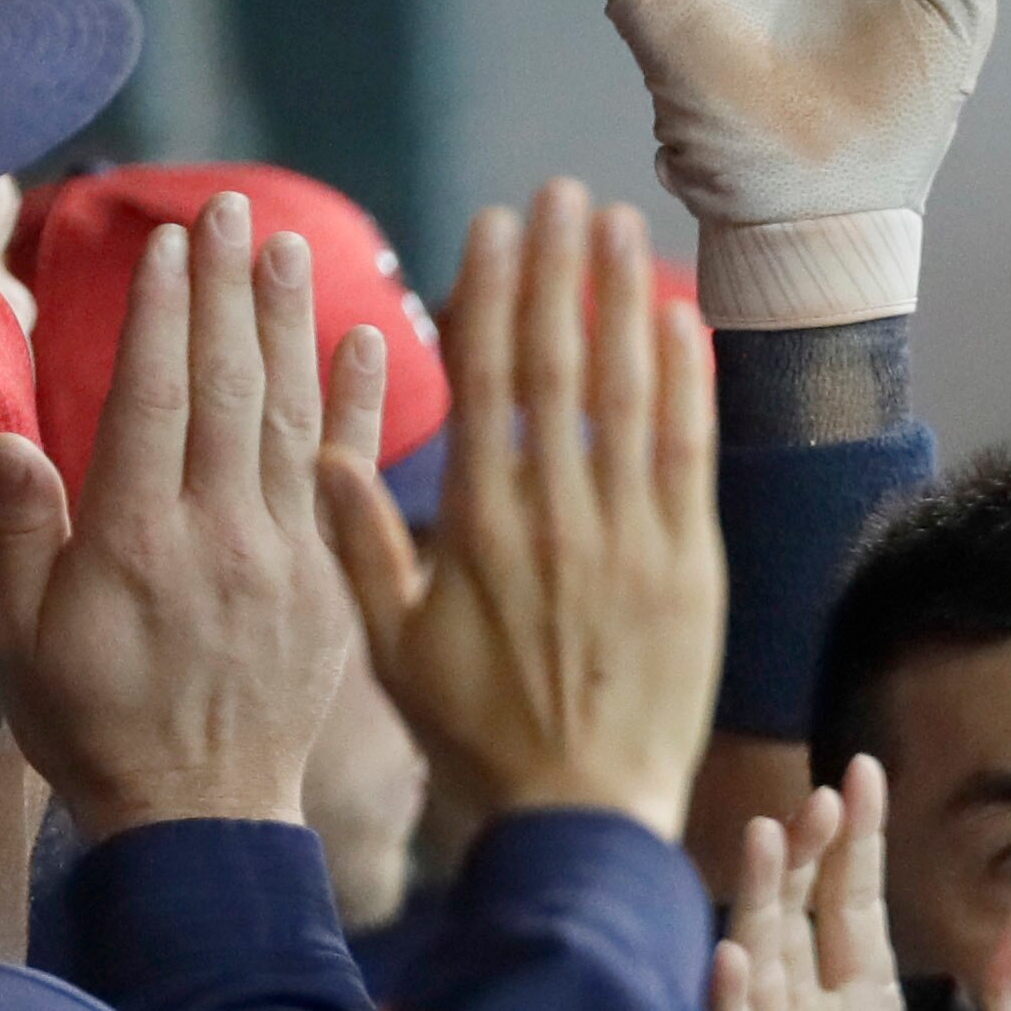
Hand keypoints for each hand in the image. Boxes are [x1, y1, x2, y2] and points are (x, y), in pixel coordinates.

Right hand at [0, 192, 390, 844]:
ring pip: (291, 417)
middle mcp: (219, 537)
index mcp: (135, 545)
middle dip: (230, 290)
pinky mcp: (330, 585)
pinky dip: (360, 406)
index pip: (153, 399)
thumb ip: (23, 536)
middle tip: (232, 207)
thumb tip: (7, 441)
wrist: (201, 824)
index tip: (173, 244)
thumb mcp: (22, 645)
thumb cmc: (93, 734)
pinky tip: (369, 341)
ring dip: (291, 325)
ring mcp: (285, 558)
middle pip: (228, 388)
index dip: (165, 314)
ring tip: (288, 246)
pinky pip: (347, 477)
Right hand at [318, 179, 724, 845]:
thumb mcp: (392, 652)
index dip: (491, 294)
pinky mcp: (688, 567)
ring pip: (627, 396)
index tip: (494, 223)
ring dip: (623, 301)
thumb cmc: (478, 743)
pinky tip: (680, 321)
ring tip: (620, 226)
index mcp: (479, 531)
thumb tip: (322, 456)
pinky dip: (685, 383)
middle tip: (563, 192)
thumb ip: (360, 549)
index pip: (486, 385)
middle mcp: (556, 520)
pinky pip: (687, 455)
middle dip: (560, 271)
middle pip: (559, 367)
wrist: (578, 819)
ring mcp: (629, 540)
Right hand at [708, 756, 1010, 1010]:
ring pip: (759, 966)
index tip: (862, 773)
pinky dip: (729, 1006)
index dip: (856, 842)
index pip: (852, 904)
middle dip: (807, 857)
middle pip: (800, 920)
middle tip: (819, 797)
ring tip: (768, 835)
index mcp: (866, 1007)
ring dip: (759, 902)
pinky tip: (731, 956)